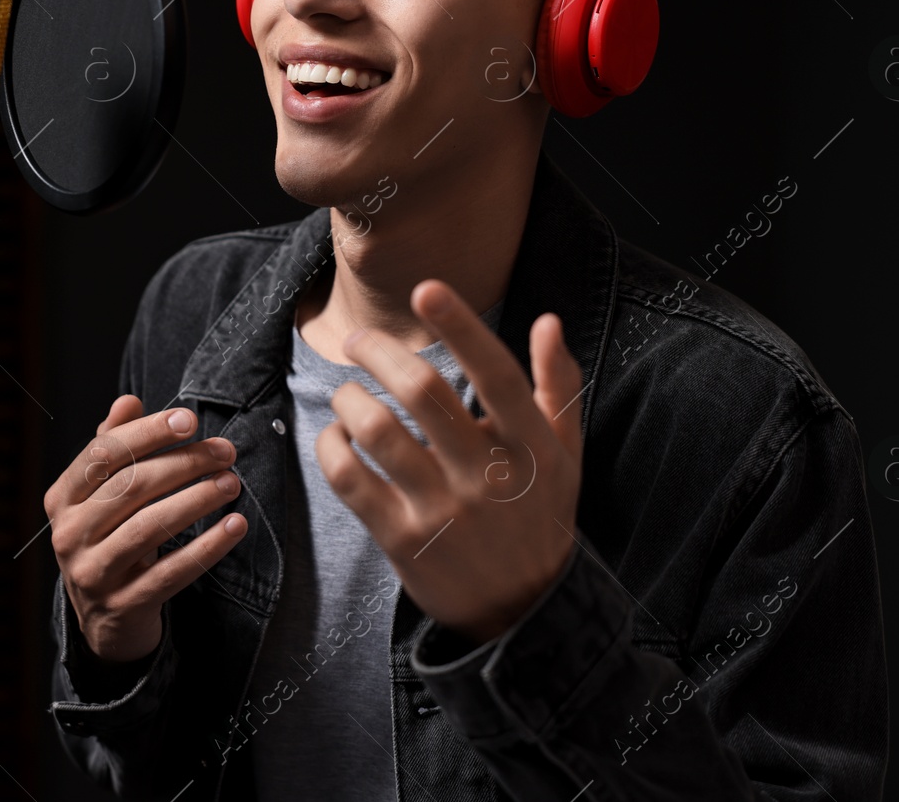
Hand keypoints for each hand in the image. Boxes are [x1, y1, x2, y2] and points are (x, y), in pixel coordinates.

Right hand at [44, 396, 246, 662]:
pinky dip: (207, 547)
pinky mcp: (123, 605)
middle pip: (131, 487)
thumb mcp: (103, 496)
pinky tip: (235, 526)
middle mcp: (69, 535)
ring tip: (231, 483)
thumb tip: (127, 401)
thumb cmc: (109, 539)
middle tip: (225, 452)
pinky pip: (171, 572)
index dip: (148, 432)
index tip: (190, 419)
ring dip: (197, 500)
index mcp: (62, 499)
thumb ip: (114, 447)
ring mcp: (93, 573)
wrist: (104, 620)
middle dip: (184, 463)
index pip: (104, 454)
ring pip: (150, 527)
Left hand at [316, 279, 584, 644]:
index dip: (461, 327)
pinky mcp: (402, 541)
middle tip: (359, 339)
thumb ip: (557, 386)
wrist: (521, 610)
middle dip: (381, 351)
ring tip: (348, 389)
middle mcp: (488, 476)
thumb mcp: (565, 454)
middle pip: (424, 391)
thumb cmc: (539, 515)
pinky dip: (333, 446)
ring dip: (351, 397)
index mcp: (532, 448)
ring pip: (379, 432)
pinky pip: (351, 480)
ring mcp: (443, 511)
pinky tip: (338, 434)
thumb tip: (548, 321)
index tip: (426, 289)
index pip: (496, 374)